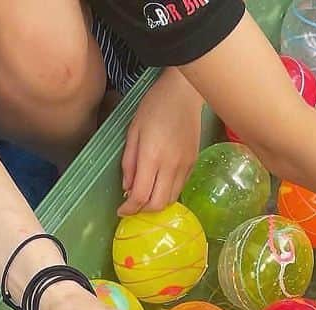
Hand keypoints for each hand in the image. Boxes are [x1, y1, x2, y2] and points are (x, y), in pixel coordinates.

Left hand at [119, 70, 203, 216]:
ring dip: (156, 203)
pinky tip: (159, 184)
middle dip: (143, 211)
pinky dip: (168, 193)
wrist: (184, 92)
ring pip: (170, 199)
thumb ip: (128, 163)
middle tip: (133, 206)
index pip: (140, 195)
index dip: (129, 209)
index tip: (121, 210)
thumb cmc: (154, 106)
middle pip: (157, 204)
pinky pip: (180, 188)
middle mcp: (170, 165)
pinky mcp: (193, 163)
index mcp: (152, 156)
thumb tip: (127, 188)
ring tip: (146, 195)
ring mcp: (185, 166)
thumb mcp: (133, 132)